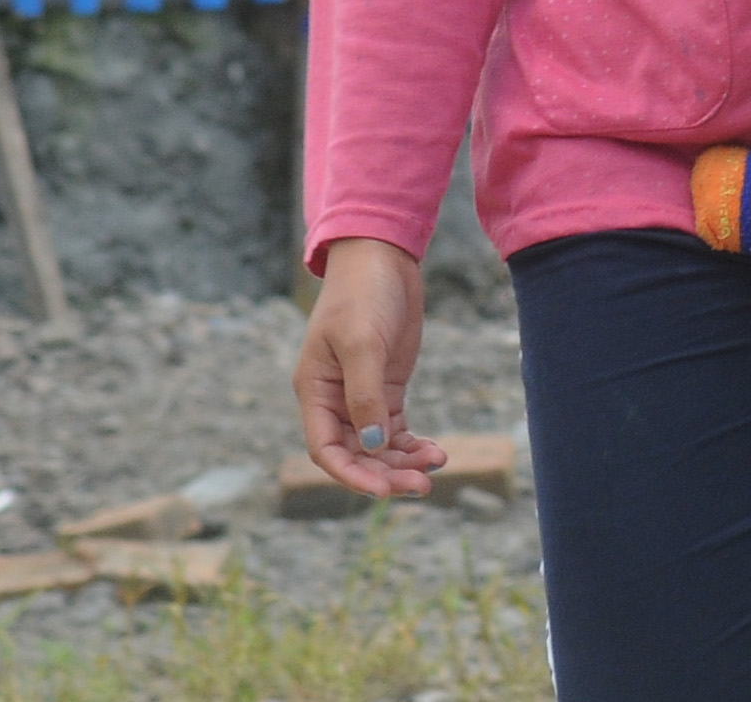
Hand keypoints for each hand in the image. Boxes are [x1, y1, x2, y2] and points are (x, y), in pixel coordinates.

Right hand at [292, 239, 447, 500]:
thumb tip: (371, 443)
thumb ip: (365, 394)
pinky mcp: (387, 385)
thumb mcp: (362, 343)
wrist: (384, 259)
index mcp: (314, 392)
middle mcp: (335, 400)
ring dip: (403, 460)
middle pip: (356, 453)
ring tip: (436, 467)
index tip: (382, 490)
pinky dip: (413, 442)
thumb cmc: (362, 295)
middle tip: (422, 486)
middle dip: (386, 472)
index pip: (326, 450)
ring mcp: (362, 394)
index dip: (352, 475)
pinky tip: (435, 451)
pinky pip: (396, 426)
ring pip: (379, 444)